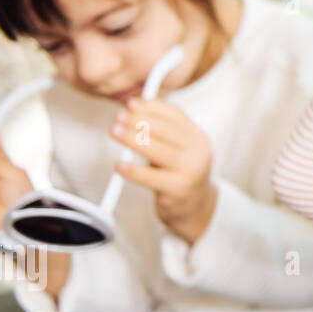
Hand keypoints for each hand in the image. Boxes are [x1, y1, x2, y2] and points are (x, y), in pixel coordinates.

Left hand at [110, 99, 216, 244]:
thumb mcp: (177, 148)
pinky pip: (151, 178)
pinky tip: (119, 165)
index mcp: (197, 136)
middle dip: (139, 120)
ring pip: (158, 150)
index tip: (130, 104)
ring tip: (114, 131)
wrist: (195, 207)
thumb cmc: (178, 173)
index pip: (175, 114)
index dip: (151, 106)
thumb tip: (133, 107)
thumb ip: (161, 129)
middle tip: (118, 117)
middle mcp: (198, 151)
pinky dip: (133, 171)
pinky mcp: (178, 189)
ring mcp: (190, 171)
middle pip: (166, 130)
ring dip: (133, 138)